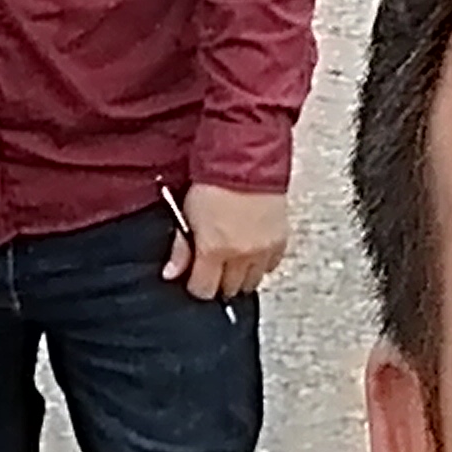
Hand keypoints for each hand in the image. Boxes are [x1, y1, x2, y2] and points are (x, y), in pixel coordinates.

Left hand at [166, 186, 291, 303]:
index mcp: (215, 250)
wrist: (245, 161)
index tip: (195, 277)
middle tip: (212, 269)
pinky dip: (260, 265)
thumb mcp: (187, 215)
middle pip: (229, 290)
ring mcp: (264, 250)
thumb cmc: (213, 184)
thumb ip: (180, 249)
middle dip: (218, 283)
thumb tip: (171, 274)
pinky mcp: (280, 241)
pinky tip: (250, 252)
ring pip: (252, 283)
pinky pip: (270, 267)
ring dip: (240, 277)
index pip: (204, 290)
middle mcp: (242, 255)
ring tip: (231, 261)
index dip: (197, 286)